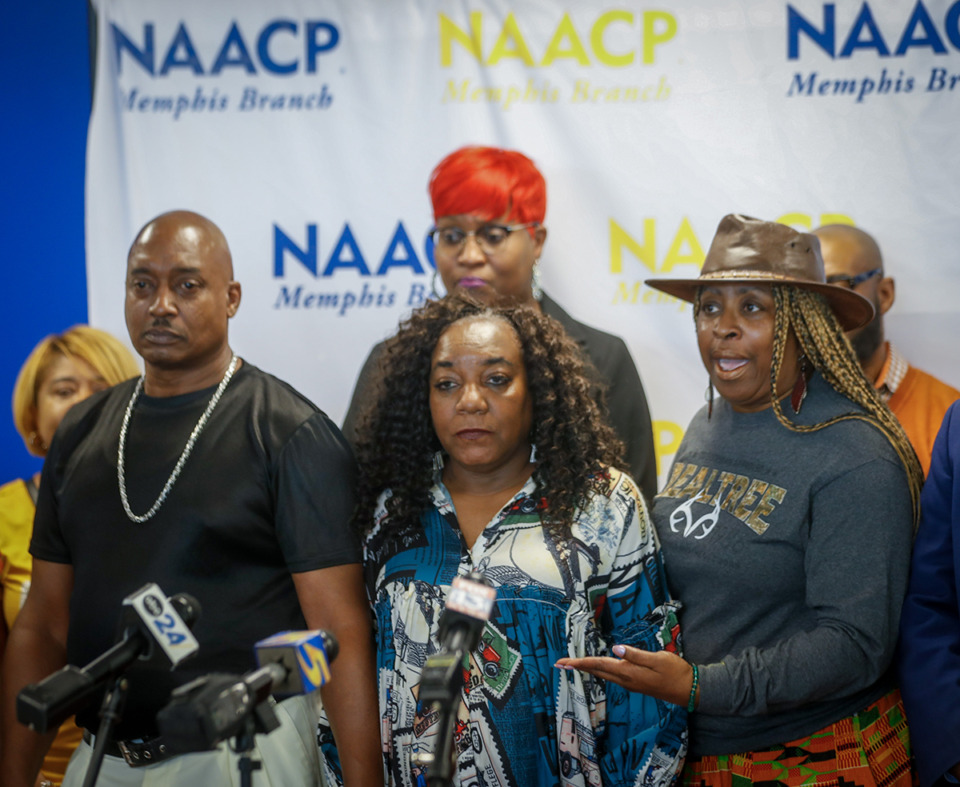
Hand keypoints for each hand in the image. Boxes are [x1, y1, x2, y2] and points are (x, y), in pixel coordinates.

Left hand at [556, 645, 696, 707]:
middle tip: (560, 663)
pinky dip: (600, 670)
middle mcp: (625, 680)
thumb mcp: (657, 659)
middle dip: (578, 667)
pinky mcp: (636, 684)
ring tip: (574, 663)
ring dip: (588, 669)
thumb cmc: (675, 672)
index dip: (579, 663)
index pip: (598, 665)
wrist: (689, 690)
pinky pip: (612, 676)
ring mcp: (630, 684)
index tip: (562, 663)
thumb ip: (635, 654)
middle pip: (597, 672)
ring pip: (603, 675)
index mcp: (628, 672)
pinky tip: (598, 667)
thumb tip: (614, 649)